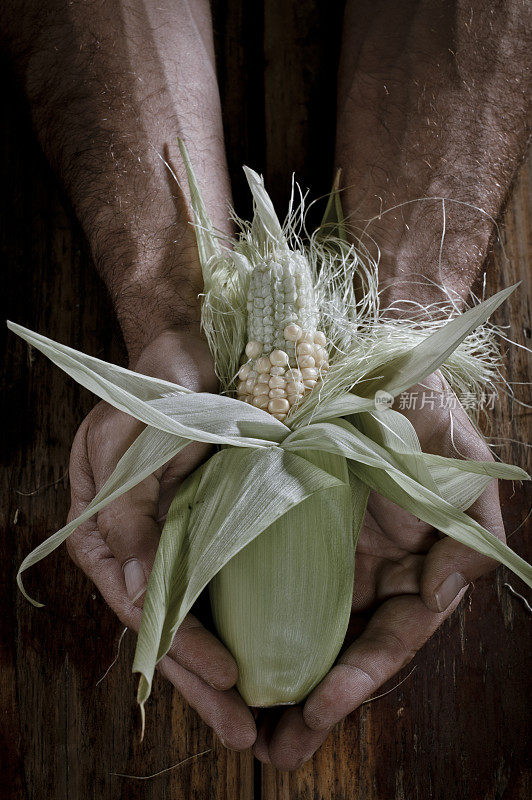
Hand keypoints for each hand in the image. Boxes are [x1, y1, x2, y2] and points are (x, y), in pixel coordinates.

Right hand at [65, 327, 255, 749]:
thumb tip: (132, 591)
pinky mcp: (214, 528)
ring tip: (256, 723)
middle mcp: (138, 545)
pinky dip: (240, 627)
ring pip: (196, 618)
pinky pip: (224, 587)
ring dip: (220, 671)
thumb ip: (128, 512)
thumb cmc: (159, 386)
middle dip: (202, 684)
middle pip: (169, 628)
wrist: (195, 351)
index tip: (224, 681)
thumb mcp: (132, 440)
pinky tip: (266, 663)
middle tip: (245, 735)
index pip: (144, 605)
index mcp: (104, 530)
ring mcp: (176, 540)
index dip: (181, 649)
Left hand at [254, 373, 505, 768]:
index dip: (363, 675)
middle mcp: (363, 569)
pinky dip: (244, 625)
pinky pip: (258, 583)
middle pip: (343, 650)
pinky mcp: (274, 527)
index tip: (325, 709)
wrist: (364, 361)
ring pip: (300, 630)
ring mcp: (318, 553)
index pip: (392, 634)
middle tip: (276, 753)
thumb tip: (441, 593)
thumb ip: (469, 533)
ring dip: (277, 684)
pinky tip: (217, 659)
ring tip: (249, 735)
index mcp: (409, 564)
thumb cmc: (418, 411)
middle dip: (315, 706)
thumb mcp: (462, 467)